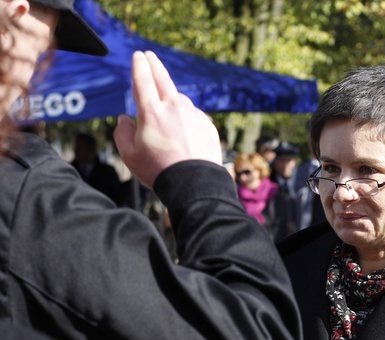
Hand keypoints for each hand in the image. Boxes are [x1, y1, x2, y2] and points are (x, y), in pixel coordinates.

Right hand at [114, 51, 221, 187]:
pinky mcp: (207, 125)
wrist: (195, 183)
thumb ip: (122, 133)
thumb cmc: (159, 171)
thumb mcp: (130, 155)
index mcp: (151, 112)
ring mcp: (193, 115)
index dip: (140, 66)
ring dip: (171, 99)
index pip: (143, 81)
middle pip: (163, 79)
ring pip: (179, 100)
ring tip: (165, 111)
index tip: (139, 57)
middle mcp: (174, 108)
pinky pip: (193, 115)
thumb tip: (124, 119)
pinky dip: (185, 117)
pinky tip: (183, 131)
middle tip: (150, 56)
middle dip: (155, 65)